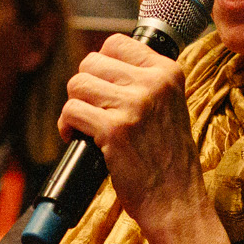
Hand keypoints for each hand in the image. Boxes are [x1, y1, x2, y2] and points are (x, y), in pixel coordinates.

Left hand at [58, 33, 210, 239]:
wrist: (176, 200)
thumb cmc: (168, 158)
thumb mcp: (170, 106)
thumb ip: (144, 82)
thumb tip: (101, 64)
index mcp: (168, 72)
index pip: (116, 43)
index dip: (100, 65)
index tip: (103, 87)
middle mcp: (153, 84)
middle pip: (91, 62)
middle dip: (85, 87)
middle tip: (93, 110)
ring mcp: (134, 105)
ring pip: (77, 84)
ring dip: (74, 106)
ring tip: (85, 125)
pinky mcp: (114, 130)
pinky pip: (71, 111)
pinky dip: (67, 126)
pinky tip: (78, 138)